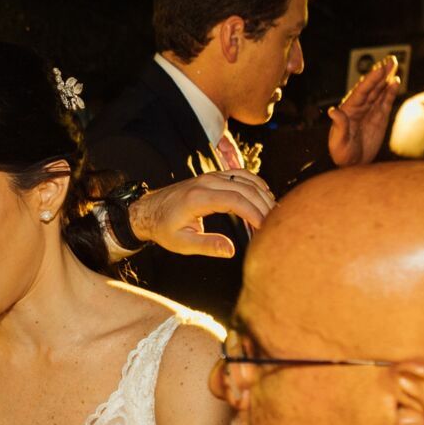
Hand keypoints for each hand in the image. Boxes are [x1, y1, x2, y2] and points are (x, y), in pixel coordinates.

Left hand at [129, 172, 275, 258]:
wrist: (148, 210)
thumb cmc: (164, 228)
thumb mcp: (182, 243)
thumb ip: (207, 245)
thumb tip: (231, 250)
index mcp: (198, 198)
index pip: (235, 200)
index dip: (254, 212)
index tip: (265, 227)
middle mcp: (205, 182)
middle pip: (244, 188)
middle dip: (263, 205)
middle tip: (275, 222)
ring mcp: (209, 176)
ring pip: (244, 179)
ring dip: (262, 194)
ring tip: (273, 212)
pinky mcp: (212, 176)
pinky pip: (239, 174)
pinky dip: (255, 183)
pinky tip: (265, 195)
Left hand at [327, 55, 401, 166]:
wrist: (351, 164)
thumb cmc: (341, 154)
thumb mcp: (338, 141)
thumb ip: (339, 125)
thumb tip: (333, 111)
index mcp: (348, 110)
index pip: (361, 91)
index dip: (370, 80)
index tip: (379, 69)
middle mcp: (359, 107)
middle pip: (371, 87)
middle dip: (380, 73)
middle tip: (390, 60)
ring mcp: (370, 111)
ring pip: (379, 91)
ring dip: (386, 79)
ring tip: (394, 65)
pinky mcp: (379, 118)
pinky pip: (385, 102)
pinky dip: (390, 92)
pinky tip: (395, 82)